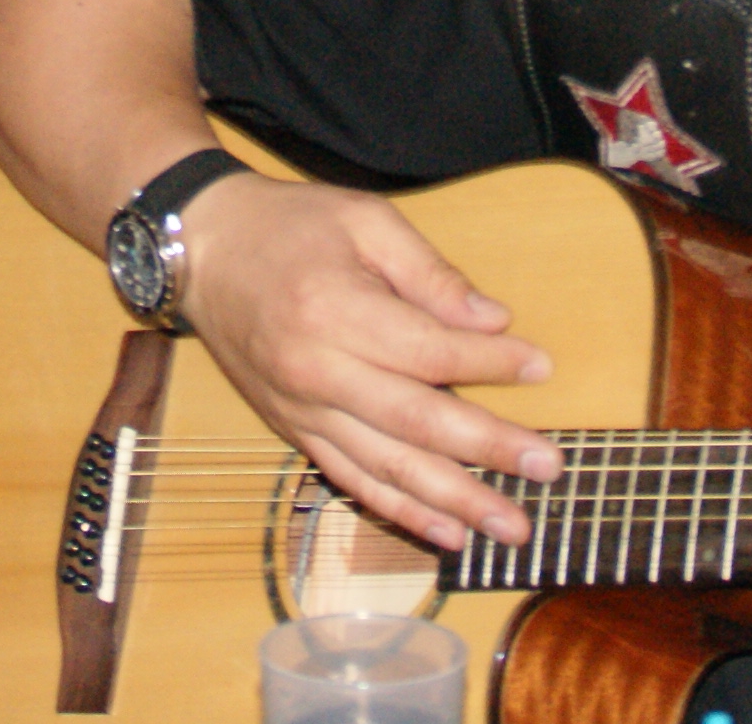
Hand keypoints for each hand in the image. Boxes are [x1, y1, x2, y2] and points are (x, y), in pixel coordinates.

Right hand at [168, 177, 559, 553]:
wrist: (203, 252)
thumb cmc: (290, 225)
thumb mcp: (364, 219)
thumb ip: (428, 272)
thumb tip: (492, 320)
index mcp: (335, 309)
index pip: (428, 351)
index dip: (491, 363)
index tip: (541, 367)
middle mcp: (316, 371)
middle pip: (416, 421)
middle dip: (488, 449)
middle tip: (548, 466)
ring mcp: (302, 410)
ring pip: (388, 467)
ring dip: (454, 502)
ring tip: (511, 526)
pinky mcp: (294, 431)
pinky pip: (352, 481)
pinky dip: (401, 512)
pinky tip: (447, 532)